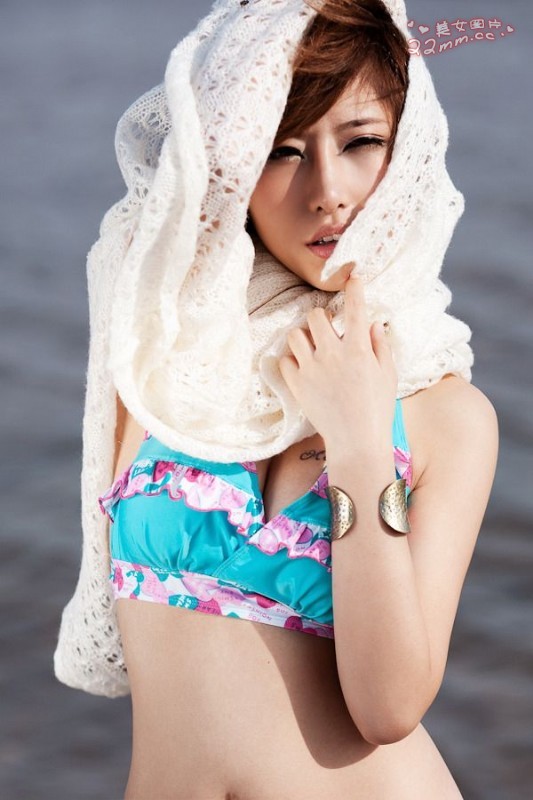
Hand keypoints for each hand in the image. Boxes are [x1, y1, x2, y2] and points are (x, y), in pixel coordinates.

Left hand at [279, 272, 397, 454]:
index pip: (355, 308)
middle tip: (327, 331)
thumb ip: (380, 346)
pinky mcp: (297, 385)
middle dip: (320, 319)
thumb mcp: (387, 375)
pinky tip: (302, 367)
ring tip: (312, 348)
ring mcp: (312, 369)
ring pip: (294, 335)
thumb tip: (373, 324)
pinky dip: (291, 361)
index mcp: (358, 349)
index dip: (354, 288)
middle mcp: (332, 354)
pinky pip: (284, 361)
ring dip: (303, 337)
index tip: (353, 277)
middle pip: (315, 316)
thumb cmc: (377, 409)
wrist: (357, 441)